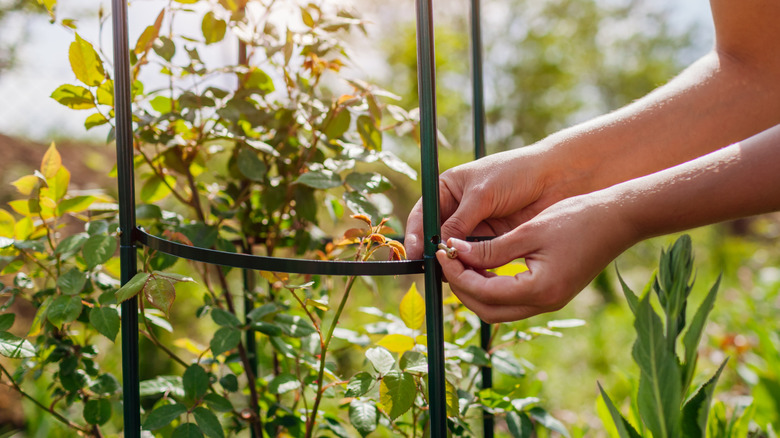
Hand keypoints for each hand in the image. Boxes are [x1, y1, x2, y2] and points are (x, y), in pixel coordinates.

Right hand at [404, 146, 564, 258]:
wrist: (555, 177)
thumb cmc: (515, 174)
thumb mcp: (482, 195)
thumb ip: (459, 222)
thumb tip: (441, 246)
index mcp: (448, 188)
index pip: (423, 214)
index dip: (417, 233)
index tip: (416, 251)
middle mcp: (458, 208)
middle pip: (436, 235)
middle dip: (433, 251)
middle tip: (429, 267)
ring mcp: (475, 225)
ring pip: (456, 248)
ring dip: (452, 260)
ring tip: (449, 270)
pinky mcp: (492, 240)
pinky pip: (475, 256)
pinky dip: (471, 264)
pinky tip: (469, 271)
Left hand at [436, 193, 636, 321]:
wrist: (619, 219)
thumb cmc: (577, 218)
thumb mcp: (528, 232)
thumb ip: (489, 249)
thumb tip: (454, 252)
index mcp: (539, 290)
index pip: (482, 292)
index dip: (457, 274)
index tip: (442, 252)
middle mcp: (544, 304)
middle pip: (487, 310)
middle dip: (462, 287)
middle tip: (447, 260)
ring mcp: (550, 302)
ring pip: (499, 310)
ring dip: (476, 290)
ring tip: (461, 261)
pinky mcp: (552, 295)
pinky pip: (513, 300)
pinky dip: (493, 288)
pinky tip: (483, 265)